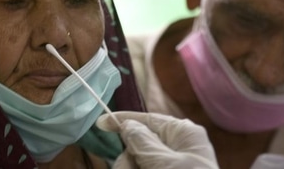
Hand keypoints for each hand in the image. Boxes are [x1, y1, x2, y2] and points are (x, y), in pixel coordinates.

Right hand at [96, 111, 218, 168]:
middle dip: (127, 161)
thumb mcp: (164, 163)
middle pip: (137, 147)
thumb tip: (128, 125)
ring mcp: (168, 167)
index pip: (149, 120)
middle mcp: (176, 150)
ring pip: (134, 165)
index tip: (101, 122)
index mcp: (182, 135)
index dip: (124, 120)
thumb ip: (142, 142)